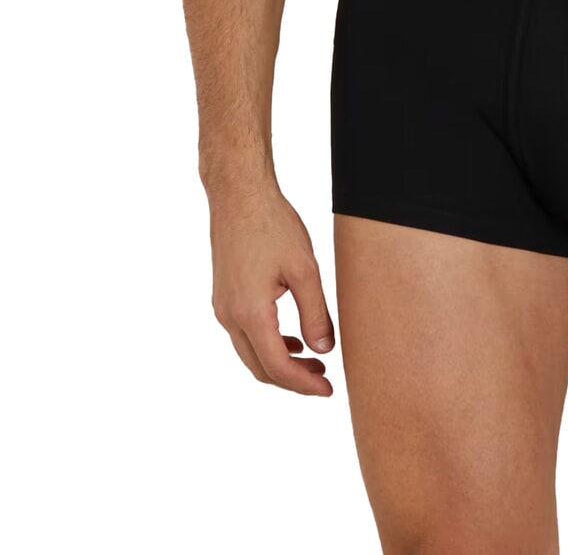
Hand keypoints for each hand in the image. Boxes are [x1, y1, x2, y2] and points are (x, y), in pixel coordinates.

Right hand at [207, 182, 335, 395]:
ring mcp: (222, 308)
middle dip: (292, 379)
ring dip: (280, 363)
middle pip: (260, 367)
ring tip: (313, 361)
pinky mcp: (223, 297)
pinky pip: (244, 335)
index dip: (303, 383)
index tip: (328, 389)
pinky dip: (267, 345)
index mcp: (250, 313)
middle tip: (324, 380)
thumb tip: (324, 350)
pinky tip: (291, 338)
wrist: (239, 195)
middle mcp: (229, 316)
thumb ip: (316, 313)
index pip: (277, 366)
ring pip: (250, 353)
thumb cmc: (272, 225)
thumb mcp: (304, 270)